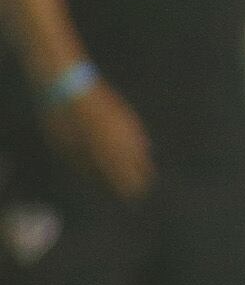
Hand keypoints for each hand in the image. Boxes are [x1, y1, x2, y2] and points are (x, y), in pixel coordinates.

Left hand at [50, 79, 153, 202]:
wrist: (69, 84)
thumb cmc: (61, 119)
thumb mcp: (65, 147)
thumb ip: (84, 164)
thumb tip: (96, 177)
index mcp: (108, 152)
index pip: (125, 177)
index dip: (128, 190)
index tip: (131, 200)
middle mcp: (125, 141)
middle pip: (140, 166)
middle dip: (139, 179)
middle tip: (138, 190)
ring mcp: (129, 127)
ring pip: (143, 151)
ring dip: (140, 163)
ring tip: (141, 173)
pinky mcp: (128, 116)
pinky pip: (139, 138)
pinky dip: (139, 148)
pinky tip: (139, 151)